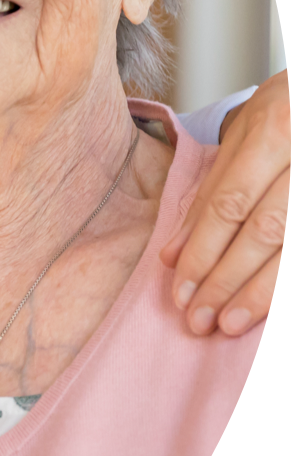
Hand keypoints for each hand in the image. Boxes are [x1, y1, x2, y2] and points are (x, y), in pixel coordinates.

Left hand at [161, 69, 287, 333]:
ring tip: (230, 323)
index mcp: (275, 132)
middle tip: (200, 319)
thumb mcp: (248, 133)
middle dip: (227, 279)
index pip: (228, 205)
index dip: (202, 252)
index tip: (181, 292)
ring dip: (261, 292)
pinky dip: (288, 280)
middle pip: (263, 230)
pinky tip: (269, 308)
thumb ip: (213, 191)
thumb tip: (174, 253)